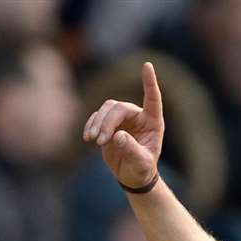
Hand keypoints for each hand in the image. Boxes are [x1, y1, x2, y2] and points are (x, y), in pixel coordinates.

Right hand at [82, 61, 164, 189]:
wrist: (132, 175)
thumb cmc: (142, 168)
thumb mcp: (141, 162)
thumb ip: (132, 149)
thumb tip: (118, 136)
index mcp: (152, 122)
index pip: (152, 99)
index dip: (149, 82)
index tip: (147, 65)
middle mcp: (138, 116)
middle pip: (118, 108)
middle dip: (107, 122)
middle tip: (101, 140)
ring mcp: (122, 119)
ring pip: (106, 110)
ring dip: (97, 123)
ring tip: (93, 140)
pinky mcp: (108, 124)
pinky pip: (96, 118)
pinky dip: (91, 126)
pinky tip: (88, 137)